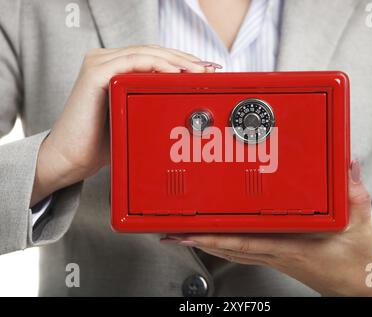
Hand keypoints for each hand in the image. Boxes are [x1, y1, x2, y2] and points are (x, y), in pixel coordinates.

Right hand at [31, 45, 220, 205]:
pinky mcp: (96, 73)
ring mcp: (100, 64)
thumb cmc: (103, 142)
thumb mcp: (135, 119)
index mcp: (116, 69)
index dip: (183, 62)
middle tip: (209, 69)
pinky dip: (158, 65)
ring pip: (147, 53)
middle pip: (155, 52)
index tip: (207, 71)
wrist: (73, 158)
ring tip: (198, 71)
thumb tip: (184, 101)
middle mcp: (107, 61)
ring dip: (177, 61)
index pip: (155, 58)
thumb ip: (152, 104)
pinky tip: (176, 73)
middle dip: (186, 60)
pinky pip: (133, 62)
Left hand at [161, 160, 371, 296]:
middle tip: (171, 231)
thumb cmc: (355, 263)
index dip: (215, 236)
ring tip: (182, 234)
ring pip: (232, 250)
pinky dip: (223, 244)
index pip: (245, 241)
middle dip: (197, 239)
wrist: (359, 288)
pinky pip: (242, 250)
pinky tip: (213, 239)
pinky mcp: (276, 255)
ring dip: (205, 242)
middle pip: (228, 246)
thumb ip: (354, 194)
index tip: (189, 231)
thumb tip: (346, 167)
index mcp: (291, 246)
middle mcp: (276, 252)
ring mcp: (274, 256)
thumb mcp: (361, 225)